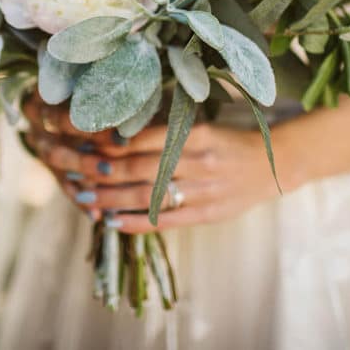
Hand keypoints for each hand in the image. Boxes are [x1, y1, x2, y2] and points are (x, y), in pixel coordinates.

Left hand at [70, 123, 282, 233]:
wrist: (274, 165)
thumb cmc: (228, 142)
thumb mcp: (202, 127)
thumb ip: (167, 132)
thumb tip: (115, 136)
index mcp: (197, 134)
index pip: (145, 138)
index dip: (111, 143)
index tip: (84, 142)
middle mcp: (200, 162)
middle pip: (141, 168)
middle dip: (103, 172)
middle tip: (75, 171)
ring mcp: (205, 191)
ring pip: (148, 196)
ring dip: (111, 199)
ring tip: (85, 198)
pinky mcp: (207, 214)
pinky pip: (164, 221)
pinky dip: (134, 223)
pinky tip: (111, 222)